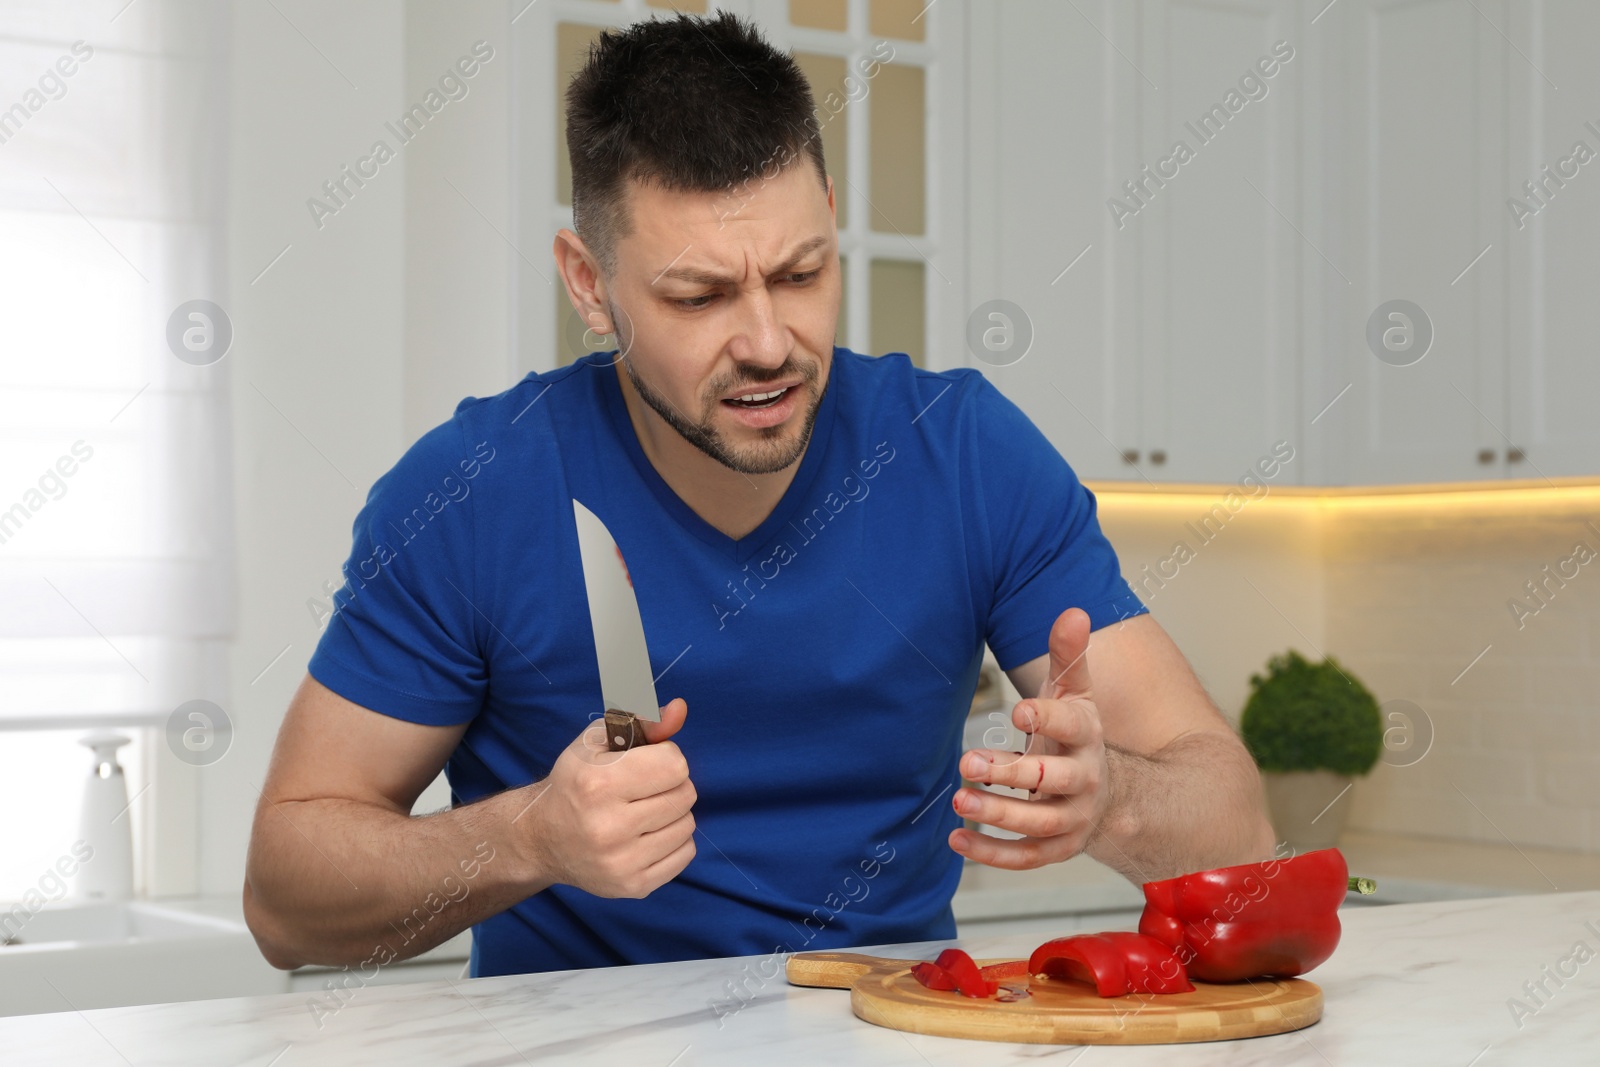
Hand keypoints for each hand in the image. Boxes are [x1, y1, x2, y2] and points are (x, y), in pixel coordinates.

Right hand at [519, 698, 696, 897]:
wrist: (542, 838)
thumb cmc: (575, 782)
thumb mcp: (599, 741)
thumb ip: (644, 721)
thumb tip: (679, 708)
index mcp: (597, 784)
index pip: (675, 765)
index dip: (665, 758)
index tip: (646, 763)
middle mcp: (607, 827)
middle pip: (684, 795)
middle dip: (671, 784)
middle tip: (645, 788)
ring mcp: (620, 862)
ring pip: (687, 825)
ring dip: (673, 813)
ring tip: (644, 811)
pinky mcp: (631, 886)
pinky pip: (685, 854)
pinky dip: (674, 840)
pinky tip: (647, 835)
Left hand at [948, 608, 1110, 868]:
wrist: (1109, 794)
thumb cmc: (1076, 735)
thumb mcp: (1075, 693)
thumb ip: (1069, 655)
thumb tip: (1074, 611)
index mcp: (1087, 736)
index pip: (1071, 725)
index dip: (1046, 718)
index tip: (1018, 712)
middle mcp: (1084, 779)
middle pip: (1052, 779)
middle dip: (1011, 774)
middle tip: (968, 764)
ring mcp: (1073, 818)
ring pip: (1038, 822)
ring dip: (998, 814)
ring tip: (959, 802)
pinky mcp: (1058, 848)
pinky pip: (1027, 857)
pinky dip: (993, 853)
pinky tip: (957, 840)